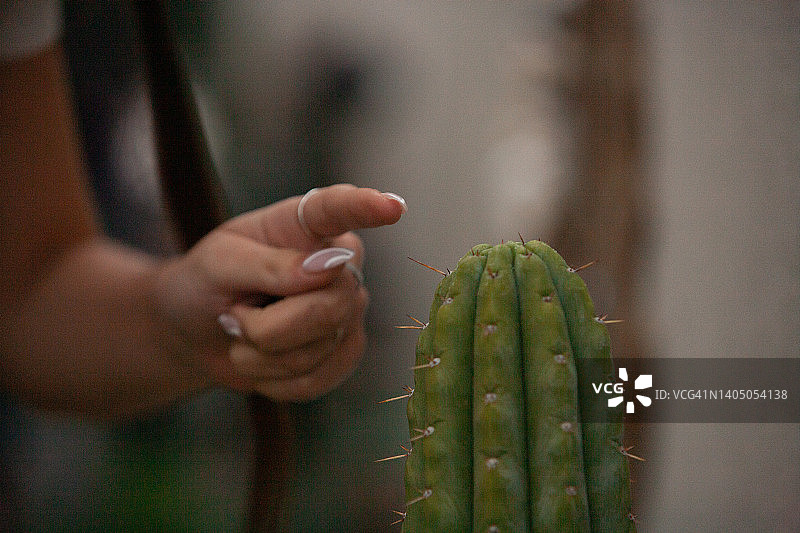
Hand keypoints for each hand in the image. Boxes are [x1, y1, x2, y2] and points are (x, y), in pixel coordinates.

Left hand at [154, 184, 406, 401]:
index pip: (340, 211)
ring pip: (321, 348)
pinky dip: (274, 381)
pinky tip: (261, 362)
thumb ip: (268, 263)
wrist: (196, 332)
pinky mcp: (344, 352)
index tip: (392, 207)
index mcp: (307, 226)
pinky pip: (316, 380)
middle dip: (268, 328)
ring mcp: (349, 310)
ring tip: (243, 335)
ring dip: (262, 356)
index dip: (365, 208)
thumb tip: (326, 268)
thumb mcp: (218, 263)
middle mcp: (342, 264)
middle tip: (233, 317)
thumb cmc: (207, 283)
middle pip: (332, 304)